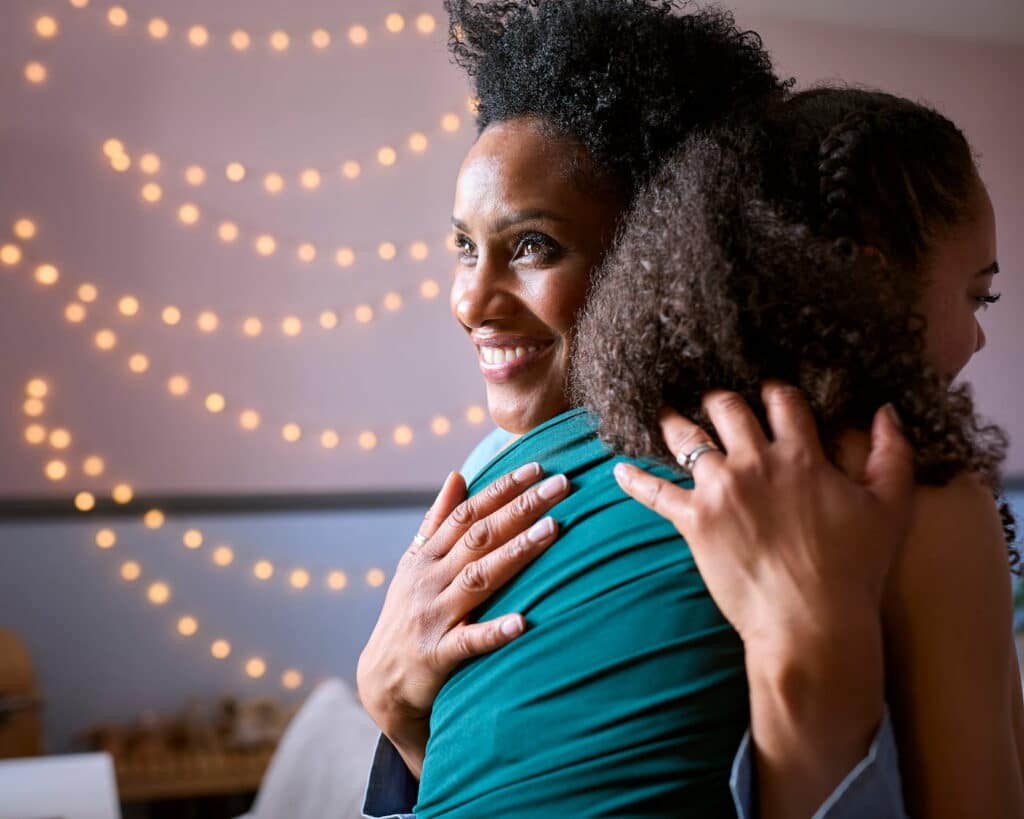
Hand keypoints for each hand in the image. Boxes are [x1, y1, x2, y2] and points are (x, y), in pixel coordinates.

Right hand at [356, 463, 569, 777]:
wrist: (381, 680)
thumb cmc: (408, 614)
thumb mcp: (415, 564)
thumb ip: (438, 521)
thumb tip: (457, 475)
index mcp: (427, 556)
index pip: (469, 513)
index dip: (502, 488)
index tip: (538, 467)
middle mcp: (430, 579)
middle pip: (480, 536)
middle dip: (521, 507)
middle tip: (561, 485)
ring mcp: (434, 615)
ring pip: (480, 578)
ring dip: (517, 552)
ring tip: (553, 529)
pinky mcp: (439, 654)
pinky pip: (470, 640)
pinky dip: (495, 630)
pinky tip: (523, 621)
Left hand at [613, 382, 913, 818]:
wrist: (811, 623)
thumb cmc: (854, 570)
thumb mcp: (890, 507)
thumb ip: (892, 454)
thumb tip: (885, 411)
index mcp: (800, 455)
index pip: (781, 401)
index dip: (773, 391)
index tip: (766, 391)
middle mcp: (755, 462)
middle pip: (726, 408)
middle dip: (718, 400)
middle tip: (710, 399)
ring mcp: (720, 490)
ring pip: (686, 439)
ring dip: (672, 422)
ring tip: (660, 414)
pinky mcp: (694, 522)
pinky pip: (655, 493)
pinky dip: (634, 480)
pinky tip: (617, 470)